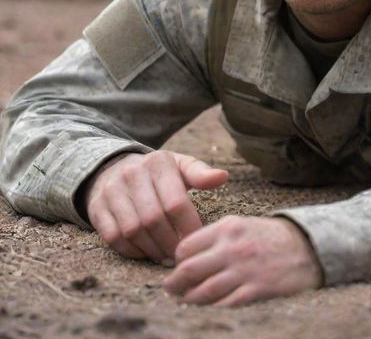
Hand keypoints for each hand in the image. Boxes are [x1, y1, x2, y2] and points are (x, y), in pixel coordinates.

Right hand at [85, 151, 227, 265]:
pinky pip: (113, 237)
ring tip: (167, 258)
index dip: (188, 226)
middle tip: (182, 255)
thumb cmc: (159, 173)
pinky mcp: (97, 208)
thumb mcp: (180, 166)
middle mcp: (132, 174)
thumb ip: (201, 173)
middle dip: (170, 242)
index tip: (198, 240)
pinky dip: (132, 251)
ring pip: (133, 230)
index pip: (176, 202)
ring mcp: (111, 191)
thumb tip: (223, 176)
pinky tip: (147, 254)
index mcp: (158, 162)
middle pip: (154, 219)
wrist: (115, 168)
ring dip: (152, 250)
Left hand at [162, 215, 322, 305]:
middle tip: (170, 289)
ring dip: (190, 299)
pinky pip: (225, 304)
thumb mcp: (243, 225)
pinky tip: (209, 308)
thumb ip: (216, 236)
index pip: (187, 246)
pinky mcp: (257, 289)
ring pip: (203, 291)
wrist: (308, 246)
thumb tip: (188, 254)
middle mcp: (233, 247)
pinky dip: (213, 308)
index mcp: (228, 227)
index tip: (177, 267)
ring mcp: (244, 270)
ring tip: (186, 301)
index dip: (177, 260)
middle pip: (189, 270)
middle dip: (175, 283)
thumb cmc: (271, 237)